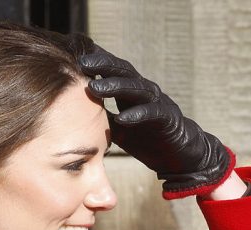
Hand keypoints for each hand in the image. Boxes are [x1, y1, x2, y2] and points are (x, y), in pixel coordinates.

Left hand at [78, 45, 234, 198]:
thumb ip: (100, 118)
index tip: (72, 55)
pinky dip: (137, 115)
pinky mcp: (168, 119)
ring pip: (136, 88)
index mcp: (130, 92)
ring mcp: (157, 102)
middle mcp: (144, 91)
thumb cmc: (146, 138)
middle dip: (102, 65)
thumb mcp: (117, 128)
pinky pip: (152, 113)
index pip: (111, 71)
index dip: (94, 62)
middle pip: (123, 72)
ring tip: (94, 87)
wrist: (178, 154)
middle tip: (82, 61)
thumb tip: (74, 116)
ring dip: (115, 86)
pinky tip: (122, 119)